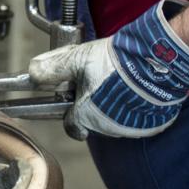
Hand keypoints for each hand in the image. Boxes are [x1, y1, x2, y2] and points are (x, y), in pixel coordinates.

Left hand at [28, 0, 188, 138]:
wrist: (156, 62)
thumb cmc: (115, 63)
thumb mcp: (76, 59)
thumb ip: (52, 68)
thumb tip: (32, 73)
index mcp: (86, 116)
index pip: (70, 125)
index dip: (69, 111)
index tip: (71, 101)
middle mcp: (107, 128)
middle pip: (94, 121)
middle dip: (94, 105)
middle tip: (99, 83)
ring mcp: (131, 128)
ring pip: (116, 121)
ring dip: (115, 106)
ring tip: (119, 82)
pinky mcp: (152, 124)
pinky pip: (139, 120)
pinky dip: (137, 108)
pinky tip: (137, 89)